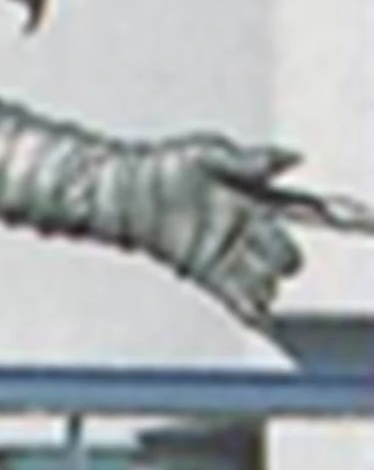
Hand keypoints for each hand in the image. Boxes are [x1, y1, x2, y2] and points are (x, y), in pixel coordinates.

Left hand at [143, 136, 373, 329]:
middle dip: (285, 257)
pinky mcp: (200, 269)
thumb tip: (295, 158)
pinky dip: (246, 304)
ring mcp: (225, 250)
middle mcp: (246, 227)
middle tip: (282, 261)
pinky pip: (231, 293)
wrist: (120, 188)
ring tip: (265, 290)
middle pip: (283, 251)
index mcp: (257, 197)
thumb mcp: (208, 154)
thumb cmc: (165, 164)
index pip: (309, 210)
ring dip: (266, 285)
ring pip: (260, 276)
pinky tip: (259, 316)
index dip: (343, 217)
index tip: (368, 222)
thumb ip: (250, 160)